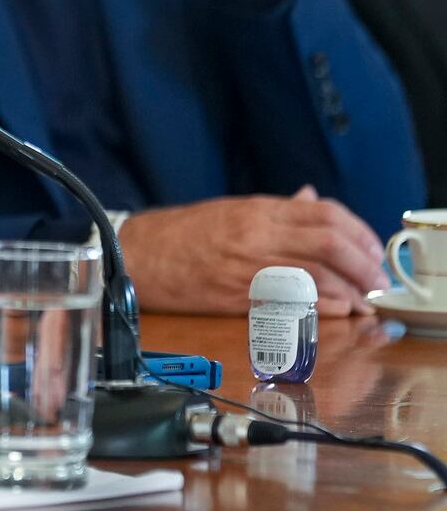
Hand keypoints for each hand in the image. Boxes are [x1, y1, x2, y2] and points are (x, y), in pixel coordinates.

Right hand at [118, 186, 389, 315]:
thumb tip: (311, 200)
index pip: (325, 214)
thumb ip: (275, 210)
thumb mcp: (230, 210)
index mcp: (256, 210)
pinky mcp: (235, 294)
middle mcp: (255, 233)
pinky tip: (334, 310)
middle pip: (329, 243)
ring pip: (316, 273)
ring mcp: (246, 264)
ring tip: (363, 301)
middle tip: (377, 282)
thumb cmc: (178, 234)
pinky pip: (288, 300)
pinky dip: (320, 306)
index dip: (360, 234)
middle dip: (363, 265)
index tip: (373, 252)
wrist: (133, 253)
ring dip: (350, 290)